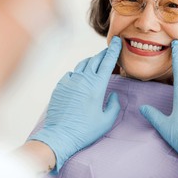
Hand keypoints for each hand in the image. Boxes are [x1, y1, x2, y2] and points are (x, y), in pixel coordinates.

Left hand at [28, 36, 121, 172]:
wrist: (60, 135)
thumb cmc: (85, 130)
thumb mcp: (107, 120)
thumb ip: (114, 105)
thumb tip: (114, 94)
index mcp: (97, 86)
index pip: (107, 62)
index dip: (114, 50)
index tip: (118, 41)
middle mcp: (83, 79)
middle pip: (95, 59)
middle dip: (104, 53)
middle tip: (109, 50)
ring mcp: (70, 82)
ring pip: (82, 65)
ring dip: (91, 61)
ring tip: (96, 62)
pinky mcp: (60, 86)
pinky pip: (71, 74)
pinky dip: (78, 72)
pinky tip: (80, 77)